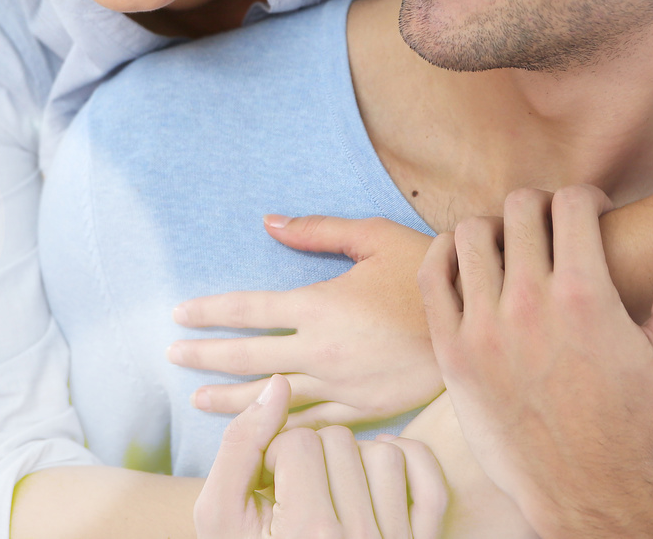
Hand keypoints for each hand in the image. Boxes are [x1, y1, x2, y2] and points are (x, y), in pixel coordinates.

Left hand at [171, 216, 439, 427]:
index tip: (178, 314)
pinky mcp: (365, 409)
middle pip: (248, 357)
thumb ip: (317, 231)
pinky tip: (257, 430)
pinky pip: (312, 423)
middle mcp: (323, 349)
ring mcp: (343, 384)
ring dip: (229, 400)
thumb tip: (269, 222)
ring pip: (273, 396)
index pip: (249, 309)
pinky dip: (279, 428)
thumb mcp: (373, 237)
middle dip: (205, 357)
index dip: (208, 312)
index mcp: (321, 304)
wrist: (480, 320)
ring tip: (197, 401)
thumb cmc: (426, 272)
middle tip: (172, 357)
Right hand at [195, 374, 448, 538]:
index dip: (275, 453)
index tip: (267, 486)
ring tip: (329, 490)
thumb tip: (279, 384)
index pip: (299, 442)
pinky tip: (372, 480)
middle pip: (341, 441)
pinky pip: (427, 477)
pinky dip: (406, 464)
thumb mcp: (219, 512)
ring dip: (354, 461)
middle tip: (296, 490)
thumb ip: (240, 445)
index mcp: (308, 532)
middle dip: (312, 455)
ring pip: (384, 453)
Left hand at [419, 187, 652, 537]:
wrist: (587, 491)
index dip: (588, 198)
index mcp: (585, 295)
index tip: (593, 215)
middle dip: (543, 206)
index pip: (571, 202)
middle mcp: (529, 303)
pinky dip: (446, 254)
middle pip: (520, 208)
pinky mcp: (453, 353)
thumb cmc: (637, 423)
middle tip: (554, 227)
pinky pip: (434, 277)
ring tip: (513, 246)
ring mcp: (484, 328)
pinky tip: (468, 259)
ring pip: (472, 234)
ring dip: (495, 228)